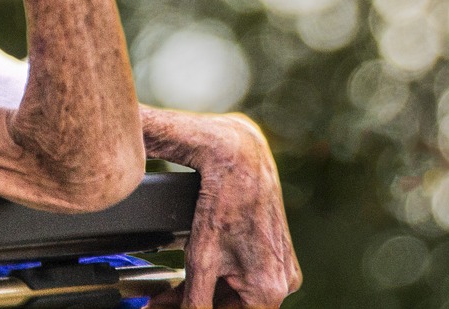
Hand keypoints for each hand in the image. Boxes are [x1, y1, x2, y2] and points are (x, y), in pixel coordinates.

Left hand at [144, 110, 300, 308]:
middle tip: (163, 300)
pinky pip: (248, 273)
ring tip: (174, 288)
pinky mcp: (278, 250)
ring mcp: (284, 264)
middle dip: (197, 303)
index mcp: (270, 290)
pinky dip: (222, 274)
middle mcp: (285, 281)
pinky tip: (199, 269)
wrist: (239, 154)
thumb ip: (194, 302)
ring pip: (239, 291)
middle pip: (233, 307)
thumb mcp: (200, 259)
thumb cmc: (223, 201)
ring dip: (208, 291)